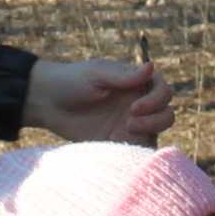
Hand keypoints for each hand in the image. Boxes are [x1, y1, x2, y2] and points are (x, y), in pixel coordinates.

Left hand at [27, 57, 172, 142]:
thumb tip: (151, 66)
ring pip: (158, 131)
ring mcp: (130, 123)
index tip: (134, 108)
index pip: (163, 91)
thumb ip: (124, 76)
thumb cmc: (70, 81)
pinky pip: (140, 147)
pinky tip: (118, 145)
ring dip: (150, 132)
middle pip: (167, 113)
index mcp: (135, 83)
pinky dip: (138, 149)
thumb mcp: (95, 74)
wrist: (46, 103)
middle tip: (129, 122)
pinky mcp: (119, 141)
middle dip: (156, 119)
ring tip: (124, 132)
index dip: (156, 100)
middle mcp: (137, 103)